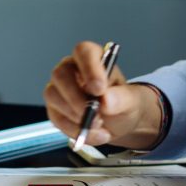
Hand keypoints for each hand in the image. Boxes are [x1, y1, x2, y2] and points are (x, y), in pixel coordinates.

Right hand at [44, 41, 161, 148]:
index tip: (99, 89)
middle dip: (76, 97)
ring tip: (99, 126)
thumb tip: (105, 100)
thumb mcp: (132, 101)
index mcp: (92, 58)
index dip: (89, 68)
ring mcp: (59, 89)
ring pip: (54, 96)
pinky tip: (92, 134)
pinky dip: (74, 130)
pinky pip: (56, 118)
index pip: (83, 52)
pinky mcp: (54, 109)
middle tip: (95, 114)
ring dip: (76, 116)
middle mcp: (70, 70)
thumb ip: (122, 98)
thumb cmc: (123, 102)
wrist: (118, 122)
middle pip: (61, 75)